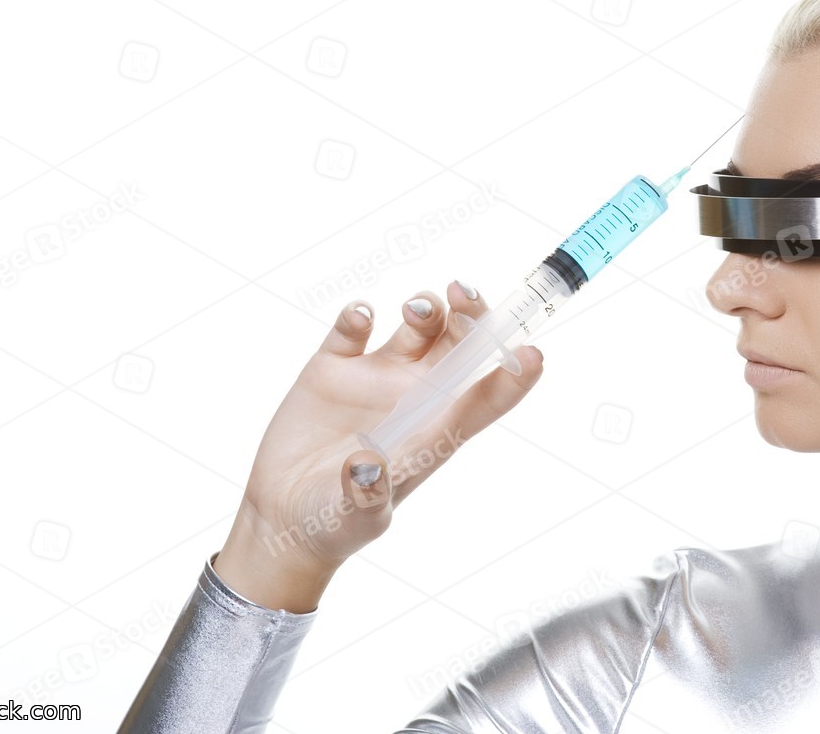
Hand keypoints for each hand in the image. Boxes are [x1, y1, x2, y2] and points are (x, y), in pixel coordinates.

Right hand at [214, 281, 544, 610]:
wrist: (286, 518)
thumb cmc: (337, 524)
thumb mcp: (355, 518)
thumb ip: (366, 495)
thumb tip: (368, 468)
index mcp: (436, 432)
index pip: (488, 398)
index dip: (515, 376)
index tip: (533, 352)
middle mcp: (415, 397)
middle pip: (460, 345)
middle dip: (471, 314)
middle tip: (463, 294)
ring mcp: (376, 378)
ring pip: (418, 326)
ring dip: (426, 307)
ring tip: (417, 308)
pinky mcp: (334, 368)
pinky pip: (353, 328)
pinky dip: (358, 315)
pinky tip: (359, 319)